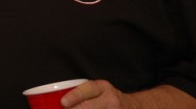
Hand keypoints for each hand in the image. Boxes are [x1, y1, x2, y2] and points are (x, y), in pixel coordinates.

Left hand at [60, 80, 195, 108]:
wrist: (136, 107)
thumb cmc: (109, 99)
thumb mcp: (98, 92)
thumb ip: (83, 95)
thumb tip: (59, 103)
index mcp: (103, 88)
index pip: (88, 89)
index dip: (75, 97)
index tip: (63, 103)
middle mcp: (112, 101)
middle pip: (88, 107)